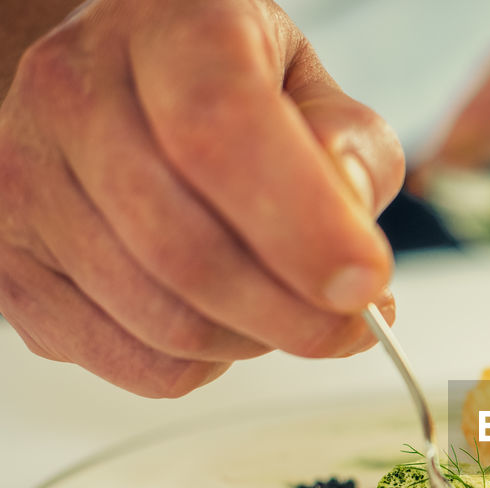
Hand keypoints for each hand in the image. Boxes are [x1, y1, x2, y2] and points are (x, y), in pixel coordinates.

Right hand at [0, 0, 404, 396]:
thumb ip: (350, 147)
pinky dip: (206, 365)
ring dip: (257, 340)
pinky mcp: (12, 267)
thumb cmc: (223, 87)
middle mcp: (72, 94)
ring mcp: (25, 183)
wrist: (115, 83)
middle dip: (298, 314)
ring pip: (164, 320)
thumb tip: (349, 217)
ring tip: (291, 309)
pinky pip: (136, 363)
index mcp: (165, 27)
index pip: (219, 129)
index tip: (367, 281)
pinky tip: (228, 321)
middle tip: (354, 323)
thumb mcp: (309, 86)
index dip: (303, 224)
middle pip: (188, 249)